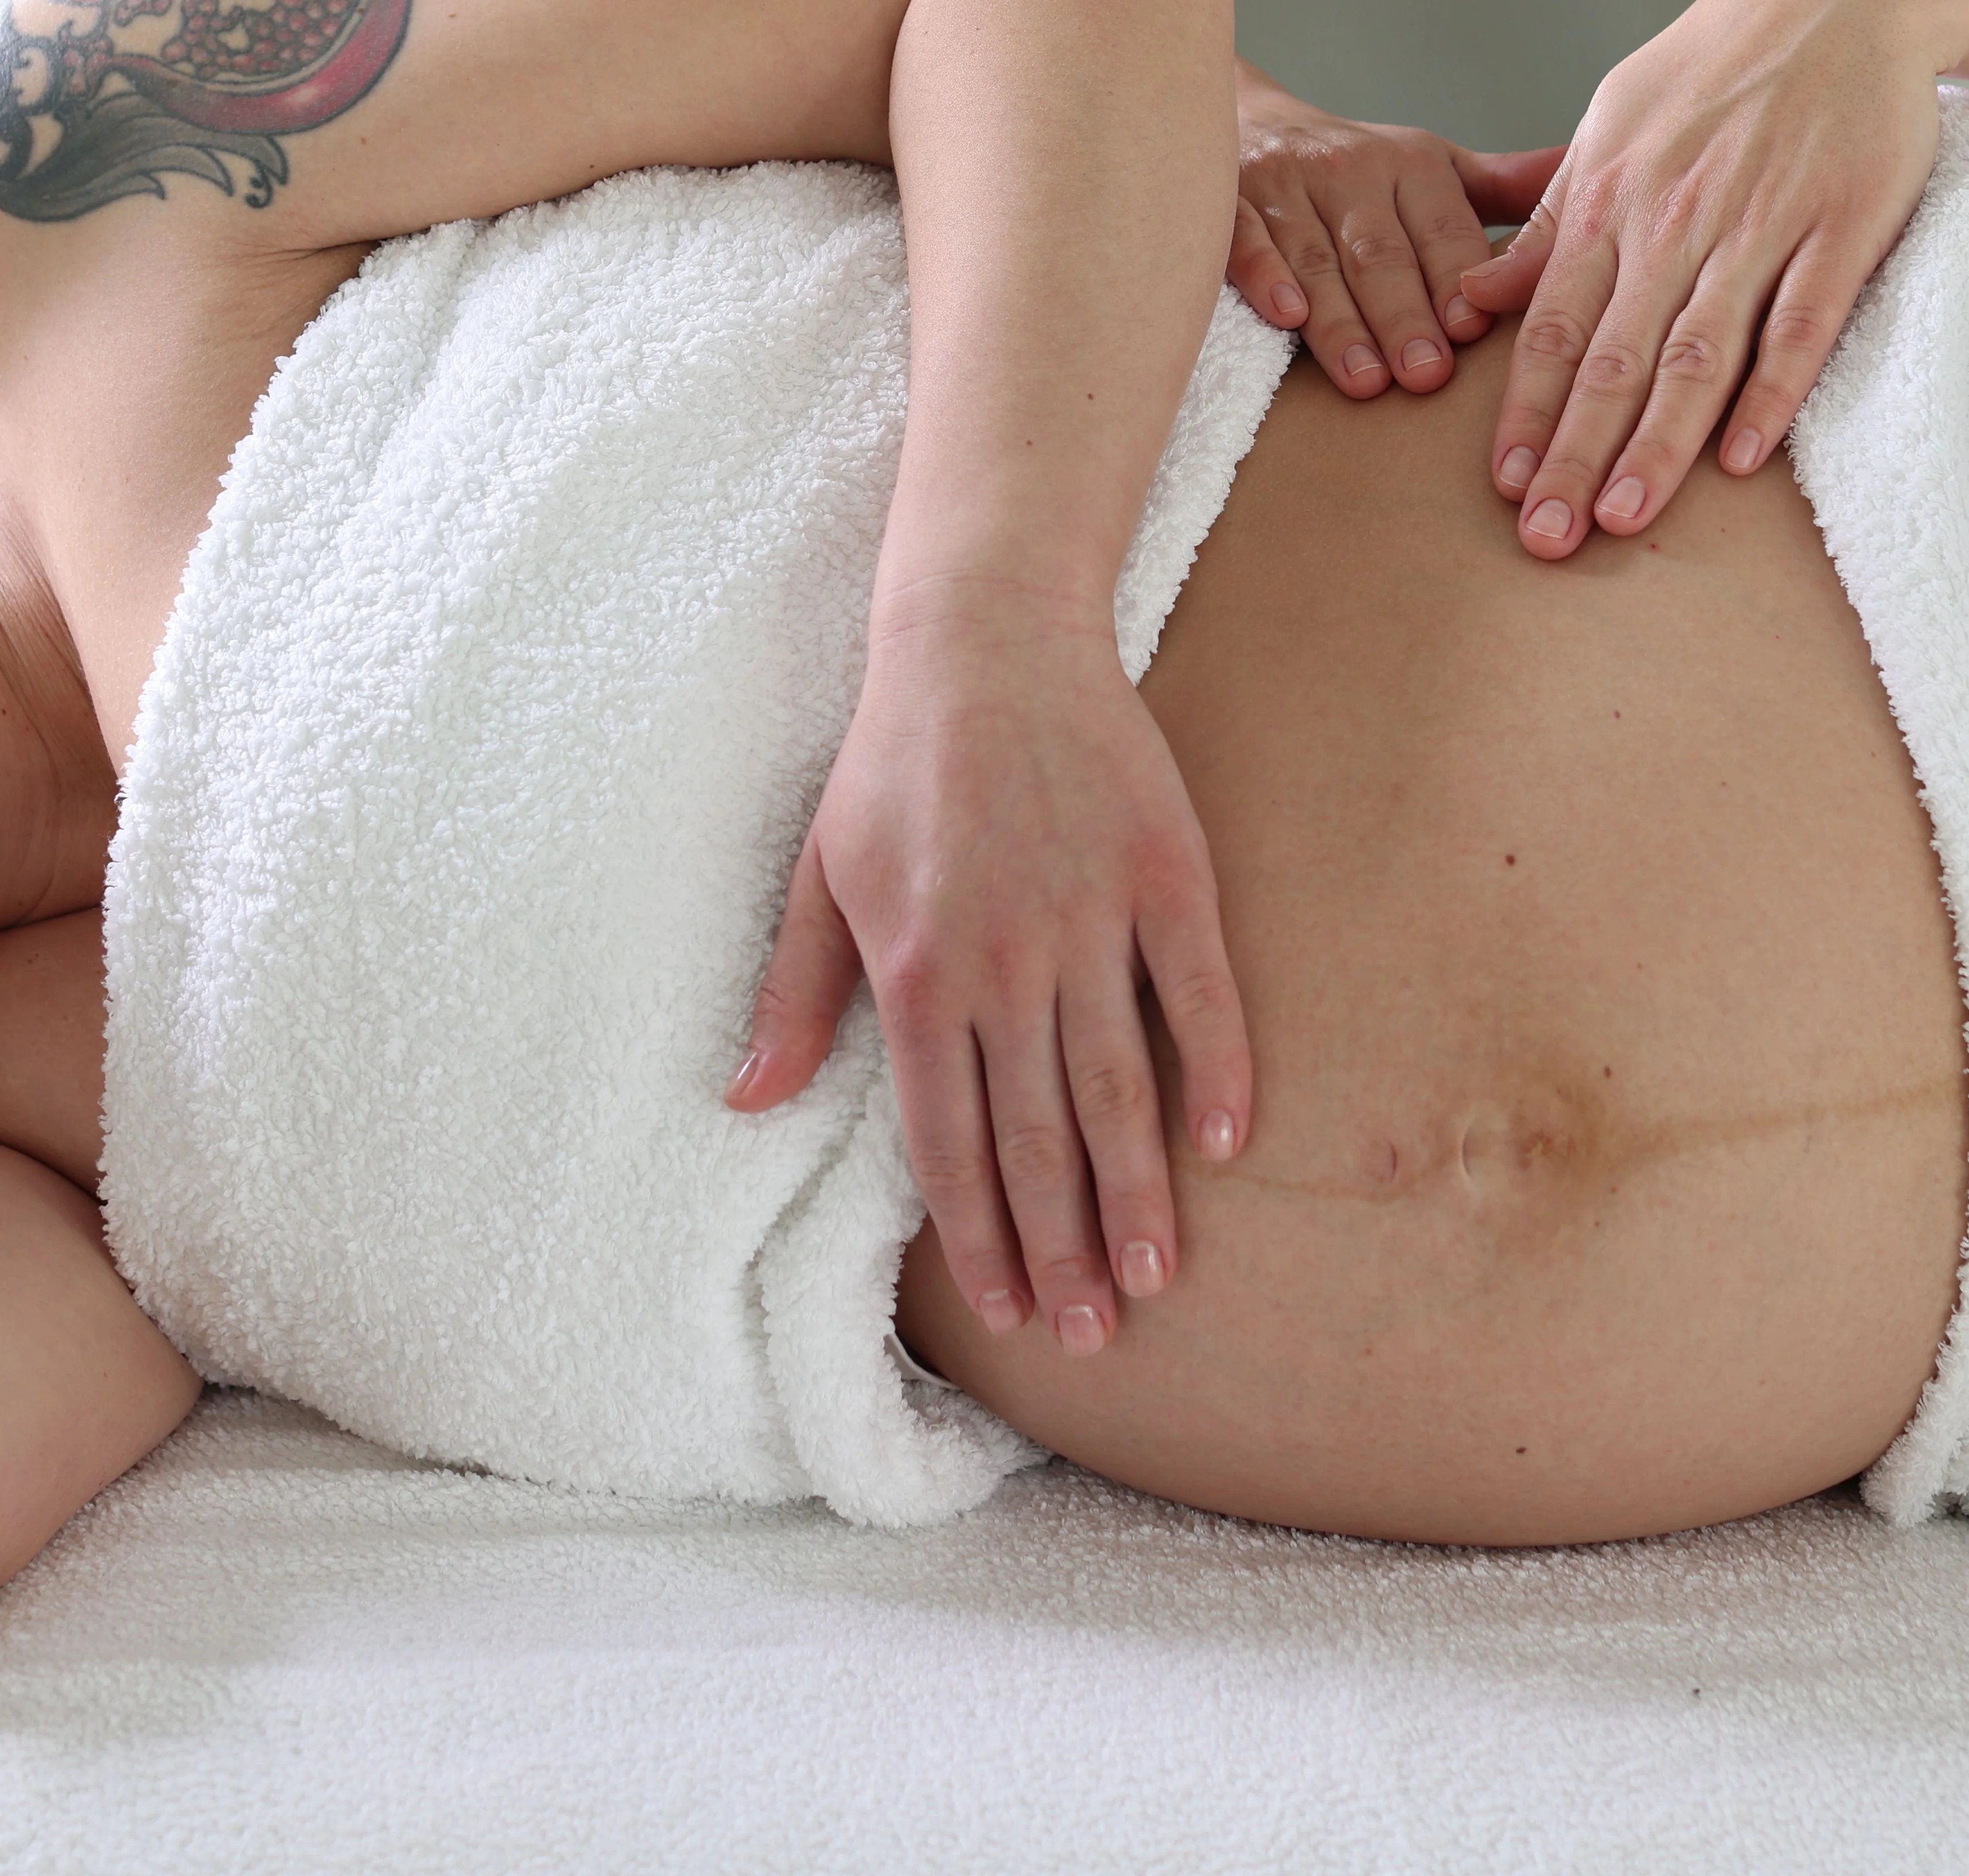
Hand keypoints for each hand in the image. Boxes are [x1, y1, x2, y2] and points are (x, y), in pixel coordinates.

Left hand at [723, 582, 1249, 1354]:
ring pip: (1117, 1086)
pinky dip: (1215, 1070)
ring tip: (1157, 1277)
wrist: (987, 637)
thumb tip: (745, 1101)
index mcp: (917, 972)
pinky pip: (1198, 992)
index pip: (948, 1140)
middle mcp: (1005, 961)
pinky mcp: (1165, 874)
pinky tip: (1223, 1144)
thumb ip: (795, 994)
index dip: (980, 1234)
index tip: (1009, 1309)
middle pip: (1037, 1136)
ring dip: (1139, 1192)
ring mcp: (1091, 918)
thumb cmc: (893, 760)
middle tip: (1092, 1331)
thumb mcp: (820, 873)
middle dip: (1065, 1248)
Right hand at [1228, 69, 1562, 399]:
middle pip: (1380, 250)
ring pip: (1316, 257)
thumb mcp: (1436, 172)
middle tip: (1426, 375)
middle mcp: (1348, 169)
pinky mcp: (1225, 202)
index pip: (1441, 225)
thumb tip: (1598, 176)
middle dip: (1404, 314)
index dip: (1455, 276)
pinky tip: (1285, 316)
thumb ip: (1507, 190)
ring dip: (1341, 320)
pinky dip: (1264, 276)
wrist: (1247, 122)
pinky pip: (1242, 240)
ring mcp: (1282, 186)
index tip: (1471, 328)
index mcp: (1410, 165)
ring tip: (1366, 379)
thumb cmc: (1361, 172)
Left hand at [1458, 0, 1947, 557]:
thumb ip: (1549, 219)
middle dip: (1574, 454)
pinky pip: (1800, 324)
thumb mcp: (1610, 122)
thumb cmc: (1719, 63)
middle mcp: (1674, 217)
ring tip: (1623, 517)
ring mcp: (1759, 223)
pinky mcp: (1842, 226)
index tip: (1502, 484)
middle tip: (1545, 537)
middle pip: (1613, 357)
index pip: (1552, 325)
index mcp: (1610, 195)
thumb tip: (1475, 299)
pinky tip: (1743, 458)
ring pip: (1697, 354)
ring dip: (1657, 444)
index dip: (1525, 411)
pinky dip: (1771, 392)